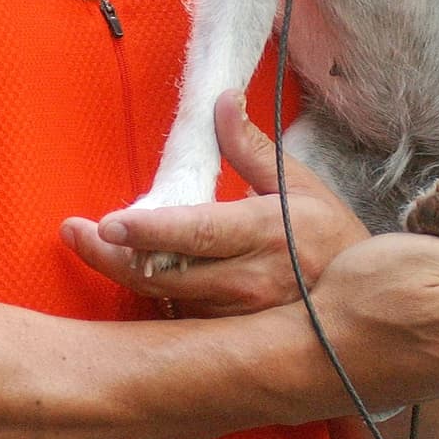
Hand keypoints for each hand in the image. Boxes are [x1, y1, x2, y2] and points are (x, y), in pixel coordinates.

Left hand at [61, 91, 367, 316]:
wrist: (365, 309)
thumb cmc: (328, 236)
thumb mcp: (298, 184)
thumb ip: (250, 146)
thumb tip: (221, 100)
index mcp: (266, 234)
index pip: (197, 234)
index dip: (150, 230)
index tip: (108, 223)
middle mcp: (250, 282)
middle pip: (165, 273)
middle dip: (112, 255)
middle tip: (74, 232)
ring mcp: (238, 316)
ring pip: (165, 297)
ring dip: (125, 272)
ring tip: (88, 242)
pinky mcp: (229, 338)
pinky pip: (179, 313)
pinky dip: (153, 290)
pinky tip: (132, 268)